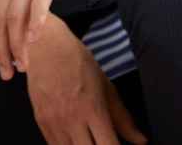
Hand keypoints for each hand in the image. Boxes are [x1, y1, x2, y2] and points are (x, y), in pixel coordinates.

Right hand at [25, 15, 146, 144]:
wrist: (44, 45)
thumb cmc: (77, 62)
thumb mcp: (105, 85)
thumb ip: (123, 117)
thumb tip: (141, 141)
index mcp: (93, 110)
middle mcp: (72, 119)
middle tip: (105, 143)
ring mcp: (54, 122)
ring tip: (89, 140)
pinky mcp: (40, 121)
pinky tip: (75, 141)